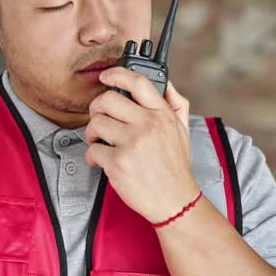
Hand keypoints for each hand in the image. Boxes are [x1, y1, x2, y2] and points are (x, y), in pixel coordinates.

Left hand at [85, 68, 201, 224]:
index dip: (117, 74)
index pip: (138, 82)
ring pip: (96, 123)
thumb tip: (166, 83)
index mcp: (162, 115)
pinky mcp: (118, 162)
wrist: (175, 201)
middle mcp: (148, 125)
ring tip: (101, 142)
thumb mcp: (183, 130)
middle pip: (107, 100)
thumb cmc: (175, 167)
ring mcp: (132, 144)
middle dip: (97, 109)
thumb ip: (175, 104)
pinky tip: (103, 161)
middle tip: (99, 119)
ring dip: (93, 133)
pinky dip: (93, 156)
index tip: (106, 76)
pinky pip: (92, 150)